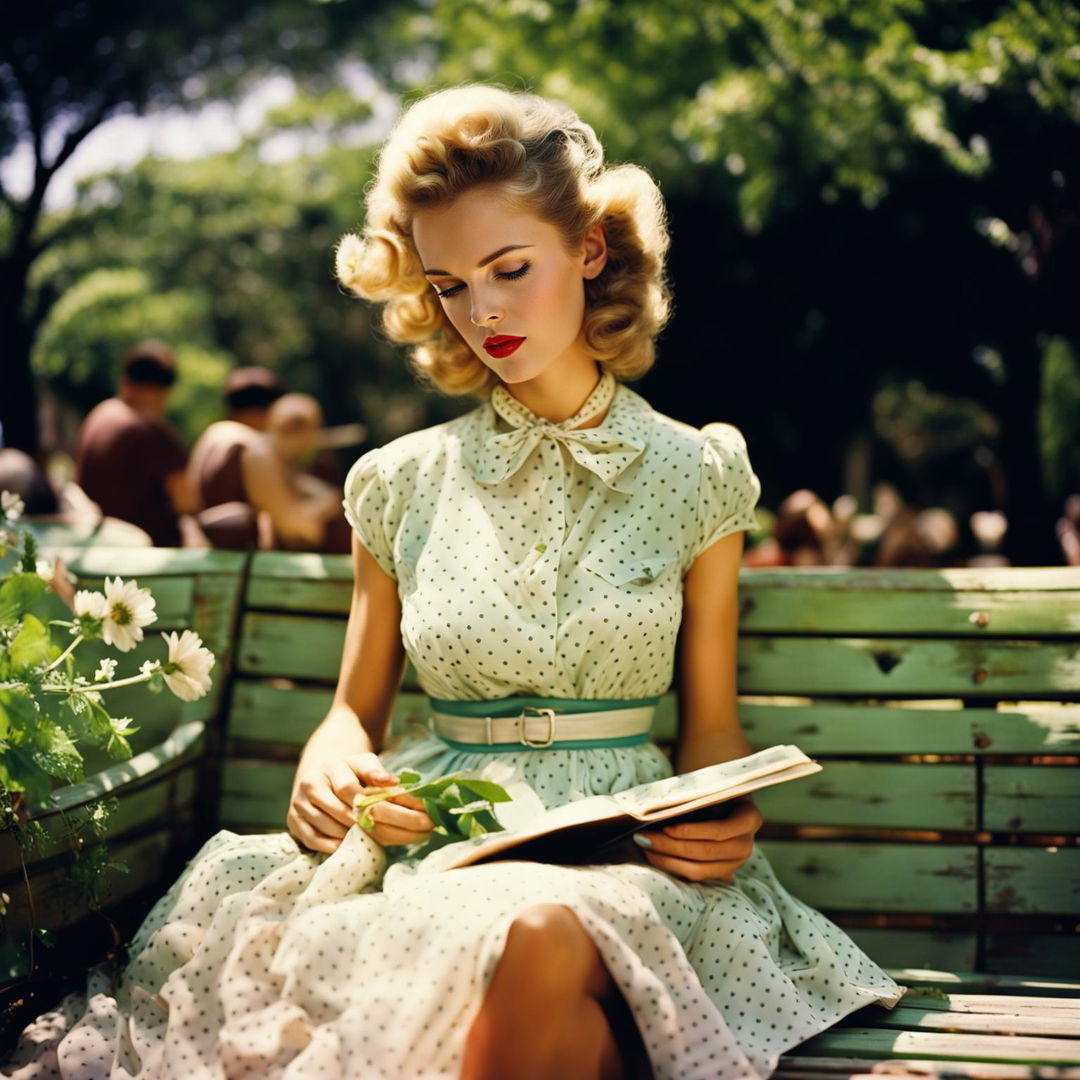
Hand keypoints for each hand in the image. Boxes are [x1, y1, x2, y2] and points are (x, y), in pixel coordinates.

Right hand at [287, 751, 433, 853]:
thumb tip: (393, 782)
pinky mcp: (293, 820)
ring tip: (363, 840)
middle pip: (336, 809)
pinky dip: (328, 846)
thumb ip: (376, 772)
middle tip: (374, 833)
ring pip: (323, 824)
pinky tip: (344, 847)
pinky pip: (311, 838)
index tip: (379, 815)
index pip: (347, 787)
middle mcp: (310, 782)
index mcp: (330, 767)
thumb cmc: (350, 773)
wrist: (321, 777)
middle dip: (357, 823)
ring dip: (344, 835)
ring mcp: (299, 802)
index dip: (364, 804)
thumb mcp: (363, 765)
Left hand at [633, 798, 762, 883]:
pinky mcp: (720, 874)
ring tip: (643, 845)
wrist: (724, 801)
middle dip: (670, 846)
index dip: (693, 831)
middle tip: (642, 836)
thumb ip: (695, 796)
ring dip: (666, 859)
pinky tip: (652, 854)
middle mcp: (746, 845)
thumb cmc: (713, 790)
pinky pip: (694, 876)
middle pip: (706, 852)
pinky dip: (670, 866)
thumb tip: (661, 806)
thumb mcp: (711, 787)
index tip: (667, 827)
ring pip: (698, 870)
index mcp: (750, 818)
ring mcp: (735, 863)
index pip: (721, 830)